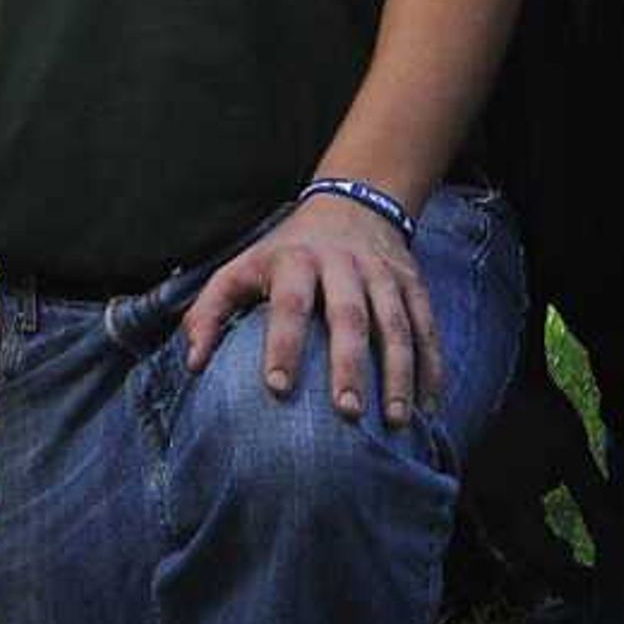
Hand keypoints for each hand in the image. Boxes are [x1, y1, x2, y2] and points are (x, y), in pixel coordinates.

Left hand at [179, 190, 441, 424]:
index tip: (277, 388)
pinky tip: (427, 407)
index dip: (283, 344)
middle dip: (349, 365)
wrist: (351, 203)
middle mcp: (342, 265)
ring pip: (395, 324)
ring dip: (399, 373)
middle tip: (346, 413)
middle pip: (349, 316)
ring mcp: (382, 274)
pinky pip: (426, 327)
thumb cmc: (284, 254)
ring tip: (394, 421)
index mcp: (295, 261)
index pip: (289, 304)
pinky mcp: (413, 284)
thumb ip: (210, 311)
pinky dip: (430, 367)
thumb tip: (192, 364)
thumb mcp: (241, 268)